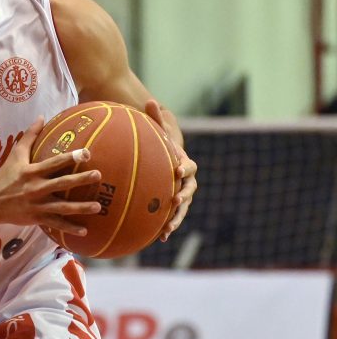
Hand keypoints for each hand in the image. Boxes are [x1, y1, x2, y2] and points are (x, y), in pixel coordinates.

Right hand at [0, 117, 102, 235]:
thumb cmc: (5, 176)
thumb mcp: (15, 155)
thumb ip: (29, 136)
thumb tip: (42, 116)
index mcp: (31, 172)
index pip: (53, 163)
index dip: (70, 158)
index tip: (86, 153)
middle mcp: (36, 188)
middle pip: (62, 183)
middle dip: (81, 180)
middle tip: (98, 175)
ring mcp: (37, 205)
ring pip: (62, 207)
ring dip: (81, 207)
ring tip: (98, 207)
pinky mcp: (37, 218)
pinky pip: (55, 224)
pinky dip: (69, 228)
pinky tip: (85, 231)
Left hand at [145, 100, 196, 241]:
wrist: (168, 163)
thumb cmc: (161, 147)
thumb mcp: (158, 133)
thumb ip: (156, 120)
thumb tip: (150, 99)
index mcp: (184, 164)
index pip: (188, 167)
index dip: (184, 168)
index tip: (177, 171)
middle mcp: (186, 182)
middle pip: (189, 191)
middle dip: (183, 197)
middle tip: (175, 201)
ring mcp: (182, 196)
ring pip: (182, 209)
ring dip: (176, 219)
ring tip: (167, 229)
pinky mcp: (173, 208)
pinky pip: (171, 218)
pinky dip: (166, 228)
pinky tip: (159, 239)